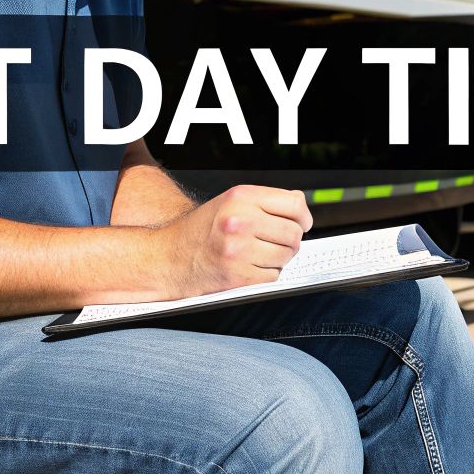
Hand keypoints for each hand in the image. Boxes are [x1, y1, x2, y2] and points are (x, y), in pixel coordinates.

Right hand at [159, 185, 312, 296]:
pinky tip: (249, 267)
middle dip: (290, 241)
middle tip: (274, 242)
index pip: (294, 205)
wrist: (170, 257)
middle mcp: (240, 221)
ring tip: (258, 254)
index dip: (303, 217)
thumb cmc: (204, 229)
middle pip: (294, 234)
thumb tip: (301, 206)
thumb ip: (267, 201)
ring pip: (286, 256)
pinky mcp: (238, 276)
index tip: (302, 224)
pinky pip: (273, 276)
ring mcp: (238, 250)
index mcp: (241, 197)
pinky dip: (266, 275)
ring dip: (279, 258)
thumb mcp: (231, 202)